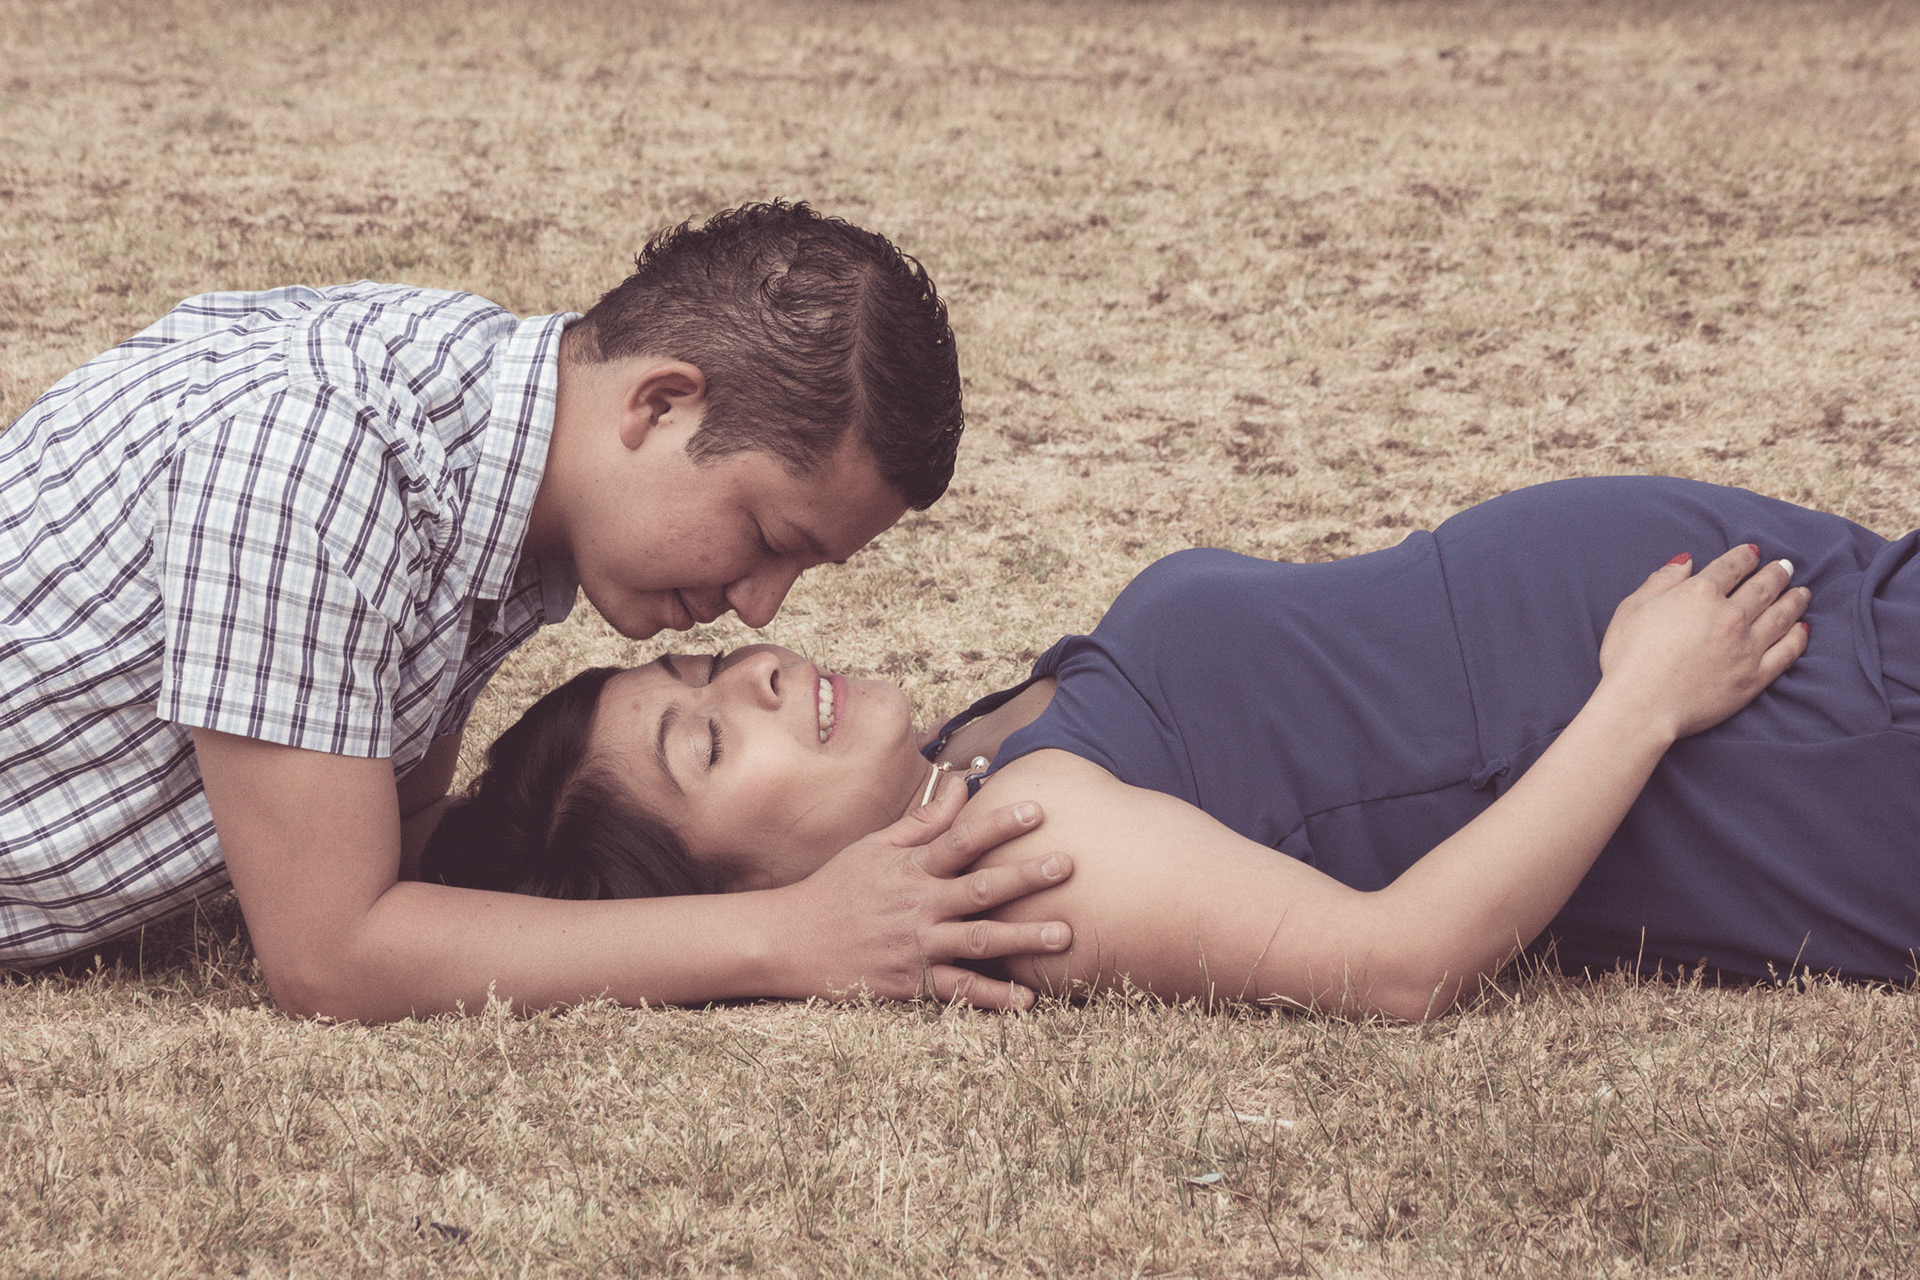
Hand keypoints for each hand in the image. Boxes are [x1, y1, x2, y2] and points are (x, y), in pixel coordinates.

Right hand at [776, 783, 1073, 1009]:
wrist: (790, 941)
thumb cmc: (837, 888)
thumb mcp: (875, 847)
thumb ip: (923, 821)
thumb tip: (961, 786)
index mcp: (911, 868)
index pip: (962, 840)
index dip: (999, 825)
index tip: (1038, 811)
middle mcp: (918, 905)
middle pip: (979, 888)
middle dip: (1024, 877)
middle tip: (1067, 866)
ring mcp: (916, 945)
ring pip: (977, 940)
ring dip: (1022, 938)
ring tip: (1064, 934)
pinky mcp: (910, 983)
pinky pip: (959, 991)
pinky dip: (993, 997)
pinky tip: (1027, 1000)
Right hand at [1598, 544, 1809, 739]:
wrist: (1640, 706)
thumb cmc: (1628, 658)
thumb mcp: (1632, 609)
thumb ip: (1661, 581)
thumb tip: (1686, 561)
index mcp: (1699, 593)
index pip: (1731, 567)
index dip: (1744, 557)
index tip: (1754, 553)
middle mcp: (1730, 615)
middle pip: (1762, 588)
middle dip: (1777, 574)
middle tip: (1787, 567)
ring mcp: (1747, 647)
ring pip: (1780, 616)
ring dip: (1794, 601)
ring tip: (1802, 593)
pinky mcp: (1754, 677)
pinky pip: (1786, 652)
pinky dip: (1797, 638)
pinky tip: (1802, 629)